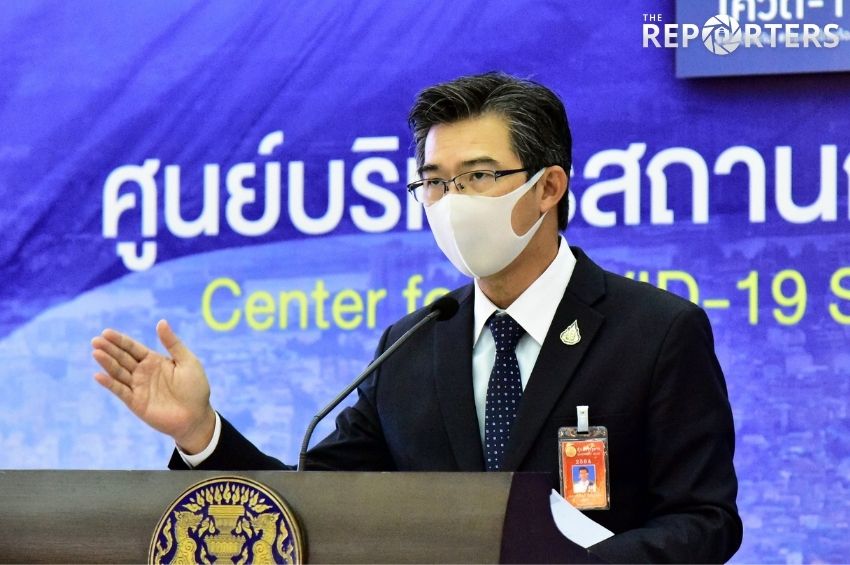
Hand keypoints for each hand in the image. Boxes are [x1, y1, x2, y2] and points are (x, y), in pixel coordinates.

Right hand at [91, 320, 215, 453]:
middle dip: (109, 349)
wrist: (196, 416)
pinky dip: (110, 383)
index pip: (133, 348)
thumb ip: (173, 343)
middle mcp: (143, 372)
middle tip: (96, 340)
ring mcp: (138, 387)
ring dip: (107, 363)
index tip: (106, 332)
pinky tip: (99, 375)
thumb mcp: (187, 361)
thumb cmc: (195, 388)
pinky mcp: (136, 402)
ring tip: (96, 352)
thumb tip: (161, 322)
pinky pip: (120, 391)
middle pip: (122, 358)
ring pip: (118, 372)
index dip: (120, 340)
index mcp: (154, 361)